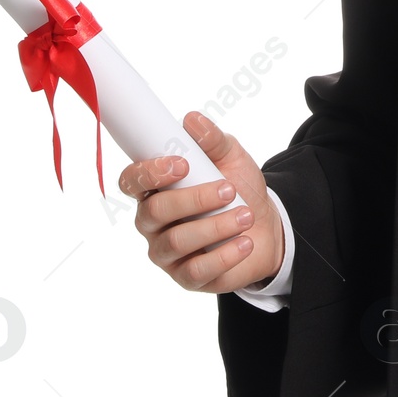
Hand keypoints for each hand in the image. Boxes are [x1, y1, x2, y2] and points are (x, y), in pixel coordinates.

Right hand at [122, 111, 284, 293]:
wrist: (266, 226)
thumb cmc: (239, 188)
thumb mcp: (232, 158)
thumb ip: (212, 140)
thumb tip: (192, 119)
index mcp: (156, 188)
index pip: (131, 181)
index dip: (149, 172)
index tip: (181, 164)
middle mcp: (153, 222)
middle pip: (154, 212)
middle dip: (194, 199)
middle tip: (229, 189)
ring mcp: (167, 253)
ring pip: (176, 242)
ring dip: (215, 226)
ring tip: (246, 215)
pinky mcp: (186, 277)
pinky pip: (196, 271)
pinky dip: (224, 255)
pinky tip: (245, 242)